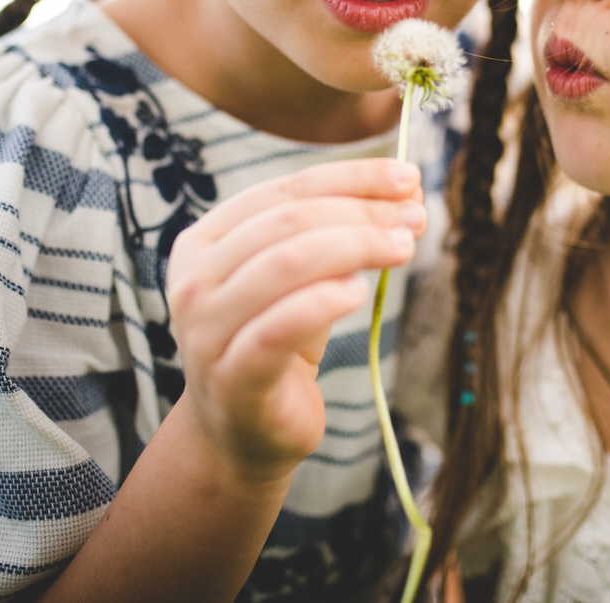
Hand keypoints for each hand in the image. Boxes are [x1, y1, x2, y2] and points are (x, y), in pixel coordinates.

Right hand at [163, 158, 423, 483]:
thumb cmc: (277, 341)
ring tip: (403, 247)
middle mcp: (194, 279)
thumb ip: (342, 230)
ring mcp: (206, 329)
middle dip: (363, 211)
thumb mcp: (305, 279)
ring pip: (286, 264)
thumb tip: (408, 186)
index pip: (286, 189)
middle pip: (290, 221)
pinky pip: (279, 327)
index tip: (407, 176)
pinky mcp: (232, 376)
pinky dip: (323, 301)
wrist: (242, 433)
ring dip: (355, 246)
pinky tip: (358, 292)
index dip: (351, 177)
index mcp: (206, 240)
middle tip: (416, 216)